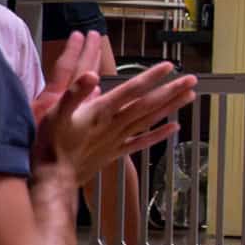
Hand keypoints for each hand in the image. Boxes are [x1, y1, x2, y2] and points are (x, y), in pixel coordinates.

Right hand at [34, 37, 196, 188]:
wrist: (53, 179)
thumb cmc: (51, 144)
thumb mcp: (54, 113)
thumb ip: (73, 93)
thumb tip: (90, 75)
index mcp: (101, 111)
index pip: (131, 90)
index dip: (151, 77)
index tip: (170, 66)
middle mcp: (115, 124)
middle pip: (148, 104)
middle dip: (171, 90)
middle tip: (193, 79)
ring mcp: (118, 139)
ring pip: (149, 120)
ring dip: (170, 107)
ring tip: (190, 95)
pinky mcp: (116, 152)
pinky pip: (143, 142)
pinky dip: (160, 134)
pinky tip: (174, 128)